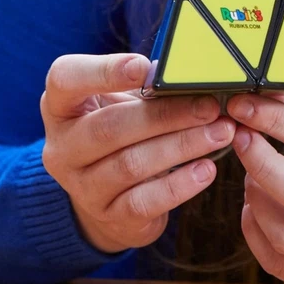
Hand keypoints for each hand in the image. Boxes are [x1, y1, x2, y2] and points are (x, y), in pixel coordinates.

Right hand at [40, 52, 236, 252]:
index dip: (103, 71)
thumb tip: (197, 72)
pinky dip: (179, 185)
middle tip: (209, 106)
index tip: (144, 67)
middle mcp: (63, 147)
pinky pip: (144, 201)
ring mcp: (82, 186)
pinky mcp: (108, 216)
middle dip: (166, 115)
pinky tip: (206, 169)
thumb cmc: (121, 131)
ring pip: (131, 164)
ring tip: (220, 132)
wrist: (109, 195)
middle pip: (109, 127)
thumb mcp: (121, 102)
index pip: (65, 80)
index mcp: (62, 105)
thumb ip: (147, 85)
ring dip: (182, 145)